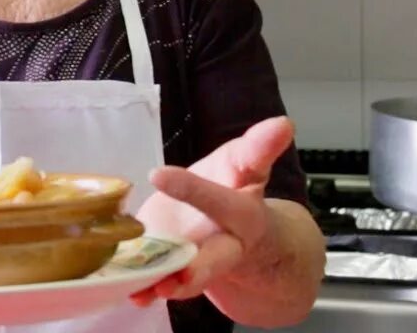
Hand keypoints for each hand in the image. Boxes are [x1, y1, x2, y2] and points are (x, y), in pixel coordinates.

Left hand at [130, 116, 295, 305]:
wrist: (248, 242)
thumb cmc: (238, 193)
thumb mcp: (247, 166)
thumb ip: (259, 147)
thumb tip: (284, 123)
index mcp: (244, 215)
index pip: (223, 202)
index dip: (194, 189)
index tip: (158, 173)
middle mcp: (225, 245)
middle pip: (216, 259)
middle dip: (199, 268)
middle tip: (181, 277)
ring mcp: (200, 263)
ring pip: (188, 279)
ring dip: (168, 285)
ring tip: (151, 289)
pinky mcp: (176, 270)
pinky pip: (163, 284)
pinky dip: (146, 290)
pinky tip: (132, 292)